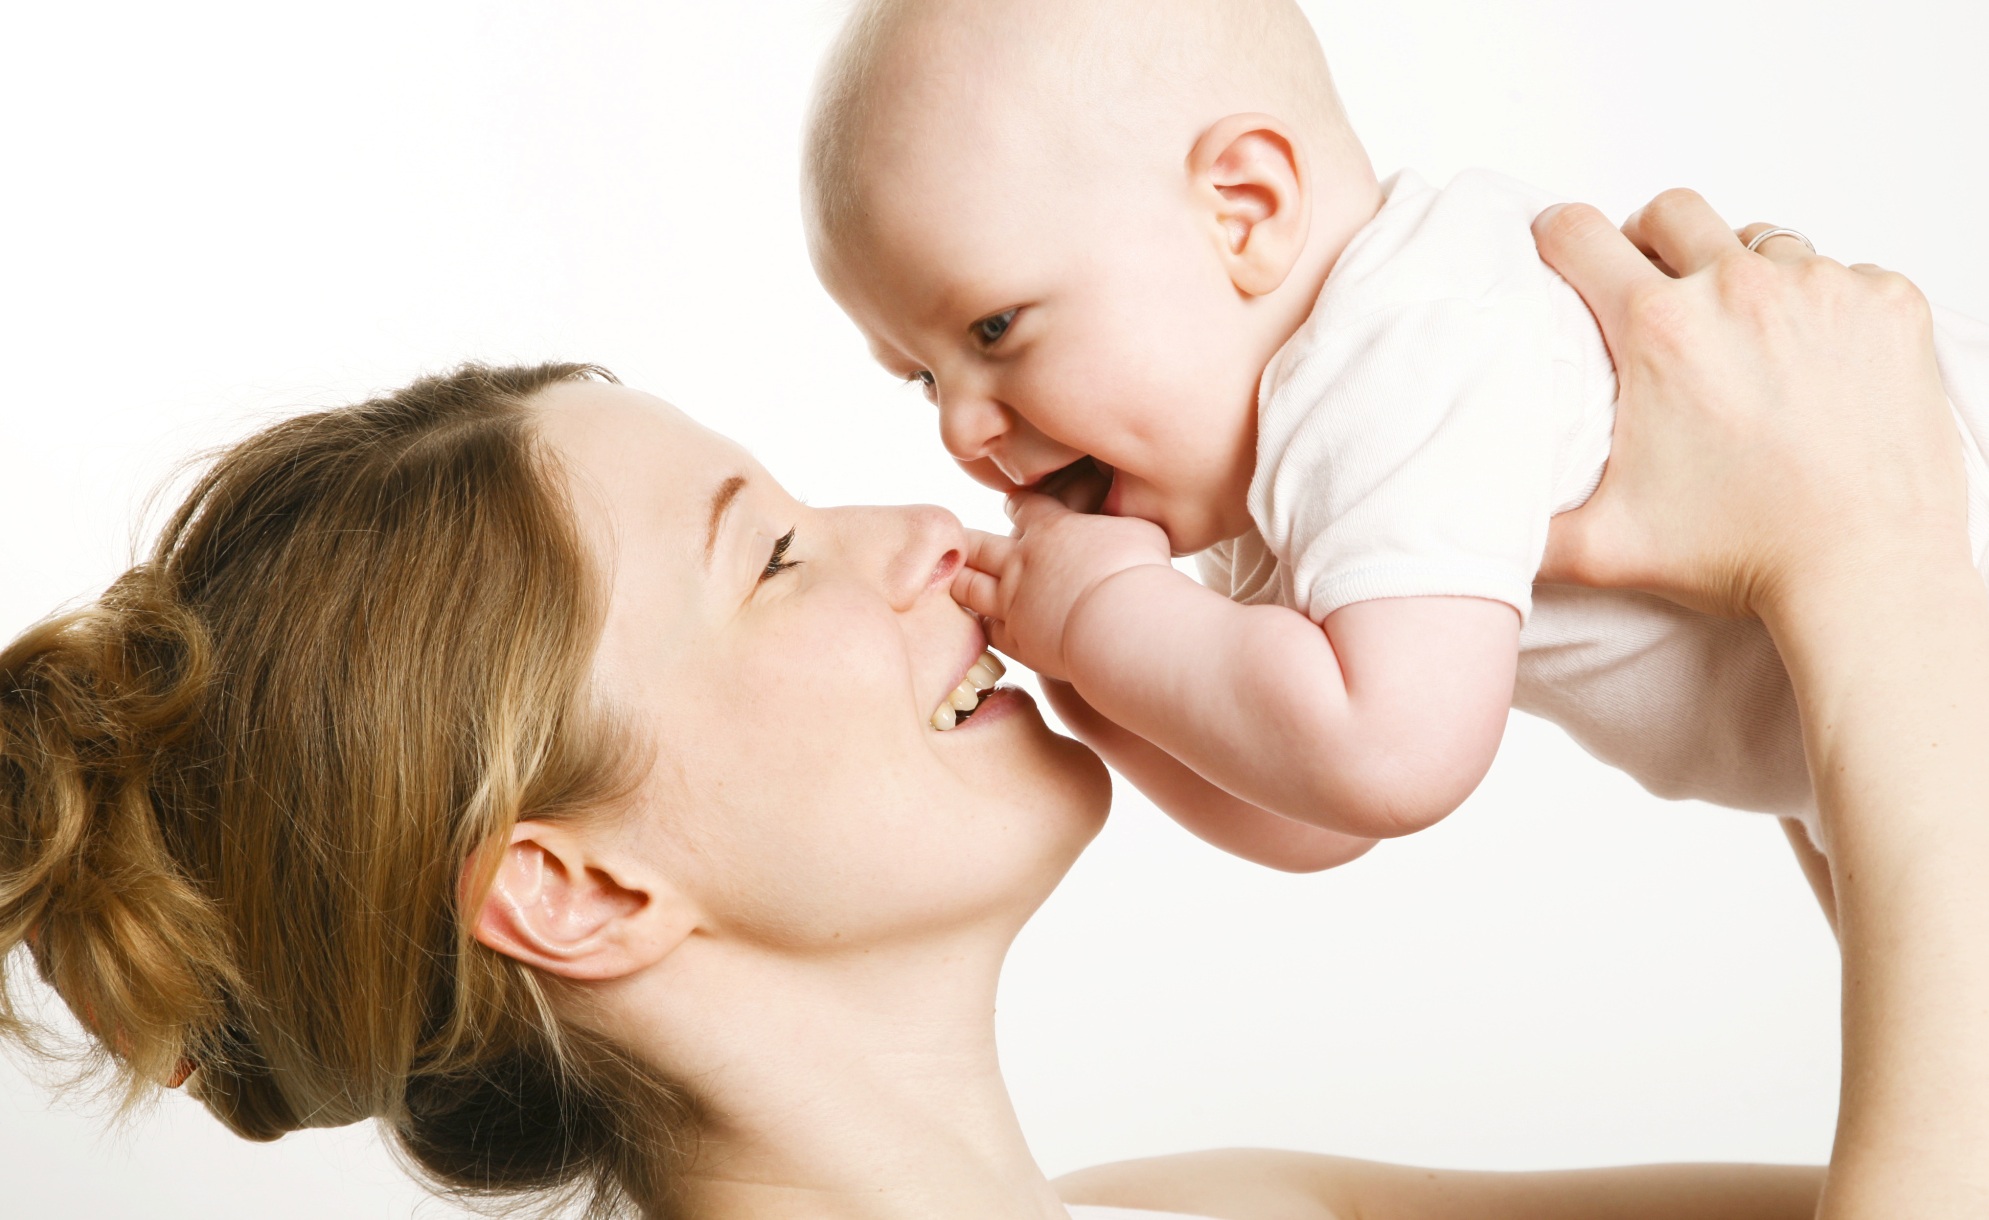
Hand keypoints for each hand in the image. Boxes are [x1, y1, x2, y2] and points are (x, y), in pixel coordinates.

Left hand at [951, 492, 1171, 679]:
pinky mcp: (1017, 640)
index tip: (1015, 507)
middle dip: (970, 539)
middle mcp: (1021, 562)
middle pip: (980, 544)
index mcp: (1050, 529)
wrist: (1121, 621)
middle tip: (960, 537)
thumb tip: (1129, 525)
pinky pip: (988, 631)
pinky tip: (983, 626)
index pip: (1023, 508)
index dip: (1018, 506)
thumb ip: (1122, 524)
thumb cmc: (1138, 572)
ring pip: (970, 587)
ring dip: (961, 580)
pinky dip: (983, 626)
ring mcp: (1013, 602)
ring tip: (954, 578)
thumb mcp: (1139, 530)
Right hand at [1533, 190, 1965, 620]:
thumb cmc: (1744, 555)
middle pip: (1673, 212)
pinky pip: (1844, 275)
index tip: (1562, 247)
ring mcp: (1823, 289)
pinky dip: (1825, 308)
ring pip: (1762, 244)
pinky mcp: (1889, 305)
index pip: (1580, 234)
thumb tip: (1476, 528)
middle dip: (1652, 242)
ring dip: (1743, 276)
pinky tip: (1816, 365)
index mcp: (1659, 331)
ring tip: (1744, 340)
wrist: (1866, 572)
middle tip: (1655, 290)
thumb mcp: (1607, 548)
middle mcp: (1739, 291)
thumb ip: (1528, 532)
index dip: (1559, 236)